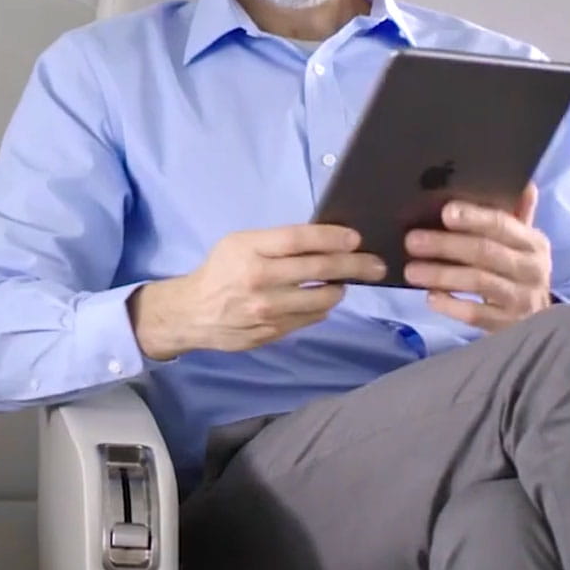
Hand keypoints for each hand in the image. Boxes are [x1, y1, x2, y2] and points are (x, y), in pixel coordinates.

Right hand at [132, 224, 383, 359]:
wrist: (193, 313)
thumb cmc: (220, 271)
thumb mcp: (238, 244)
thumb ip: (275, 243)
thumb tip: (324, 241)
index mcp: (248, 251)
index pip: (298, 239)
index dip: (331, 237)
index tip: (355, 238)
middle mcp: (258, 280)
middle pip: (317, 268)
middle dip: (354, 264)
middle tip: (376, 265)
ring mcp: (267, 310)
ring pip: (321, 299)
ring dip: (338, 289)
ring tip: (342, 282)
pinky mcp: (273, 332)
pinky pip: (311, 319)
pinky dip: (321, 308)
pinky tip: (320, 300)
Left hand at [405, 184, 550, 330]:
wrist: (537, 321)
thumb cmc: (517, 272)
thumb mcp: (520, 243)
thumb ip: (516, 214)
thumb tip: (524, 183)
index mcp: (533, 243)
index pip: (503, 224)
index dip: (474, 217)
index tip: (445, 212)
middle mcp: (532, 269)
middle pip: (486, 252)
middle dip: (446, 245)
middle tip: (412, 241)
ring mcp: (523, 299)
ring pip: (479, 282)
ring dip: (442, 274)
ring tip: (411, 270)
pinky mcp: (508, 325)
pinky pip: (476, 314)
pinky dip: (451, 305)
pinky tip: (431, 298)